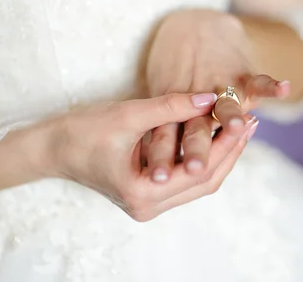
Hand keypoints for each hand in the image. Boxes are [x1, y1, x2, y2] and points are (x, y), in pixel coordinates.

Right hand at [46, 93, 257, 221]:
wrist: (51, 147)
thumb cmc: (82, 132)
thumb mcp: (129, 115)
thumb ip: (172, 107)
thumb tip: (211, 97)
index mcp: (144, 193)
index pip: (200, 171)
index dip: (228, 145)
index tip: (247, 120)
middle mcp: (149, 206)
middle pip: (206, 182)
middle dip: (231, 151)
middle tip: (251, 122)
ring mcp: (150, 203)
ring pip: (199, 184)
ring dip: (221, 156)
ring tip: (240, 127)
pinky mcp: (149, 193)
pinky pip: (187, 179)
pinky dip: (204, 158)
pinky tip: (217, 137)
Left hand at [146, 9, 288, 177]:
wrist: (195, 29)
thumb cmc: (177, 75)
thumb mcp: (164, 104)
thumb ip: (166, 137)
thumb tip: (165, 181)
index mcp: (174, 112)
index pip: (165, 138)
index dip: (162, 158)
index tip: (158, 178)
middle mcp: (197, 101)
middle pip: (196, 129)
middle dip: (196, 150)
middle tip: (193, 169)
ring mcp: (221, 86)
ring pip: (225, 107)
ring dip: (231, 118)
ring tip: (239, 126)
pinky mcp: (242, 74)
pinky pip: (258, 80)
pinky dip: (271, 85)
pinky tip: (284, 88)